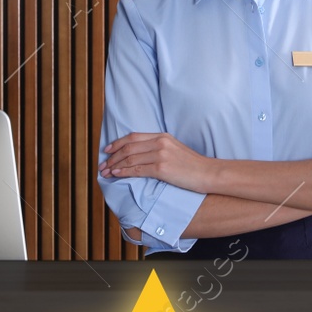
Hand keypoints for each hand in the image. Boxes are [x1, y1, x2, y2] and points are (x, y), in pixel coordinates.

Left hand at [99, 132, 215, 192]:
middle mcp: (160, 142)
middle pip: (128, 147)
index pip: (133, 137)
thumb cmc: (193, 166)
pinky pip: (137, 170)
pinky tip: (116, 175)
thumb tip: (141, 155)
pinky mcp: (162, 168)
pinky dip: (124, 172)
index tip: (107, 150)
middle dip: (112, 156)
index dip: (117, 143)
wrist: (208, 173)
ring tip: (106, 172)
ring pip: (130, 158)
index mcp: (162, 136)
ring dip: (115, 165)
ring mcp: (161, 155)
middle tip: (102, 164)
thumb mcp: (175, 150)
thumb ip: (159, 148)